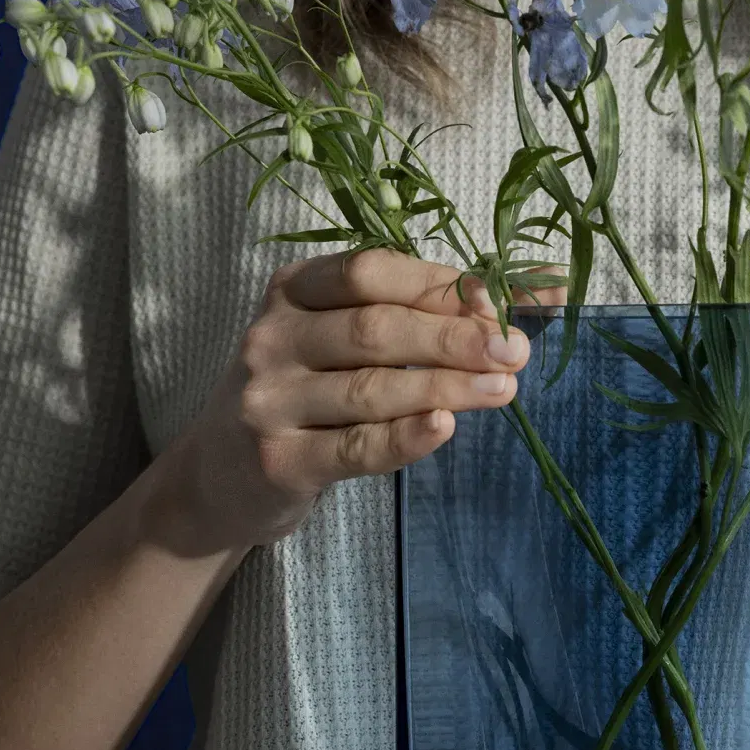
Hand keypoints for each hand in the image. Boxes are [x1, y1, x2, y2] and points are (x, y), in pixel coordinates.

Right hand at [163, 248, 536, 552]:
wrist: (219, 476)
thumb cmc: (301, 393)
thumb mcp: (337, 339)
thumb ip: (415, 314)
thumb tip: (529, 293)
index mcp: (292, 290)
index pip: (370, 272)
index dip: (439, 286)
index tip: (499, 304)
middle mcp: (271, 338)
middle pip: (375, 329)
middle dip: (454, 337)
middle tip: (514, 351)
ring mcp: (270, 402)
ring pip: (371, 388)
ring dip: (446, 386)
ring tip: (504, 389)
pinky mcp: (279, 462)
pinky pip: (355, 447)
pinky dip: (406, 437)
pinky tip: (446, 427)